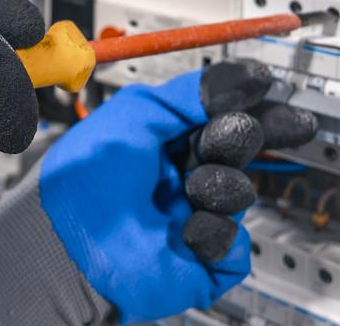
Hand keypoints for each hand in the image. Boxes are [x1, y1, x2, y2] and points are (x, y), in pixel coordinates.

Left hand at [0, 61, 318, 325]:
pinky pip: (236, 245)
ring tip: (191, 188)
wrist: (69, 240)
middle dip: (235, 139)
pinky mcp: (202, 261)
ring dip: (219, 186)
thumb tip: (243, 77)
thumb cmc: (85, 177)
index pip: (216, 118)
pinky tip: (188, 230)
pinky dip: (215, 234)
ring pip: (239, 193)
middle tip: (226, 138)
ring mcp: (191, 218)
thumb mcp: (134, 115)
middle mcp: (178, 177)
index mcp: (161, 141)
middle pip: (234, 151)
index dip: (245, 106)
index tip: (270, 90)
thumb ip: (188, 94)